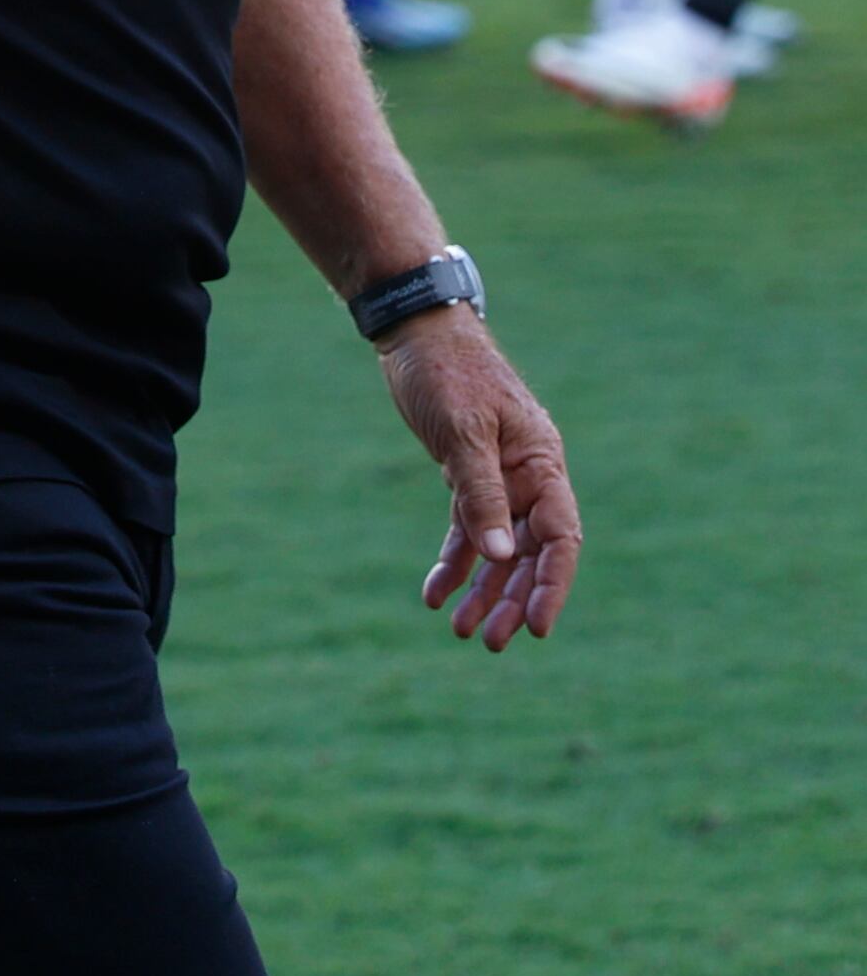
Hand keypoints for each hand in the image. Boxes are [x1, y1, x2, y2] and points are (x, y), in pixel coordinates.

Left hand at [378, 305, 581, 647]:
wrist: (416, 332)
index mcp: (541, 462)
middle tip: (491, 643)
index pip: (560, 536)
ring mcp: (498, 478)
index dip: (553, 585)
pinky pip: (467, 530)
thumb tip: (501, 558)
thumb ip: (481, 494)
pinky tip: (436, 595)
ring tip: (462, 631)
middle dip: (513, 599)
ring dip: (484, 591)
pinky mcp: (466, 476)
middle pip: (530, 552)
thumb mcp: (464, 432)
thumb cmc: (447, 372)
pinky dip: (454, 563)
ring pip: (498, 549)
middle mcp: (527, 476)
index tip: (537, 627)